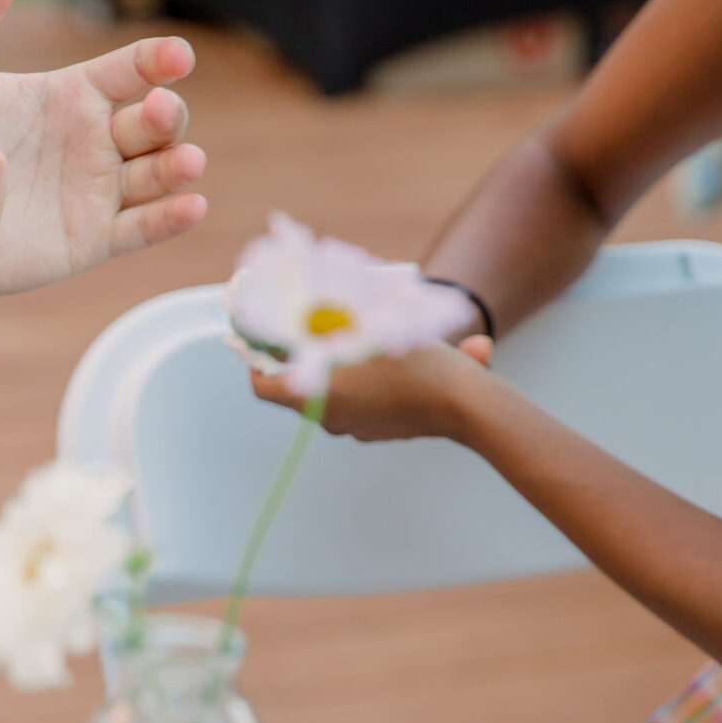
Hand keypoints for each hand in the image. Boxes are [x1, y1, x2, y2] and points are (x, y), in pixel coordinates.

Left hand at [0, 0, 207, 293]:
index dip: (158, 60)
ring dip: (180, 165)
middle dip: (167, 115)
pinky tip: (193, 207)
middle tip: (157, 112)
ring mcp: (99, 191)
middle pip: (155, 122)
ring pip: (157, 174)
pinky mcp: (91, 241)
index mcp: (74, 94)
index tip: (176, 56)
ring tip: (188, 162)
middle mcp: (96, 140)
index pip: (134, 69)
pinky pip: (140, 229)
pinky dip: (170, 219)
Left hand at [249, 336, 492, 440]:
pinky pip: (356, 402)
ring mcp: (353, 427)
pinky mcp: (376, 431)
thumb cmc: (415, 364)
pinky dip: (360, 381)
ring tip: (354, 336)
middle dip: (302, 354)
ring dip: (335, 364)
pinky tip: (383, 358)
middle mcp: (329, 417)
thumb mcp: (368, 329)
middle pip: (297, 385)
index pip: (262, 385)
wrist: (465, 404)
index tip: (263, 339)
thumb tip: (296, 291)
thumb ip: (329, 319)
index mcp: (317, 395)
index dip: (256, 361)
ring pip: (329, 391)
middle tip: (310, 326)